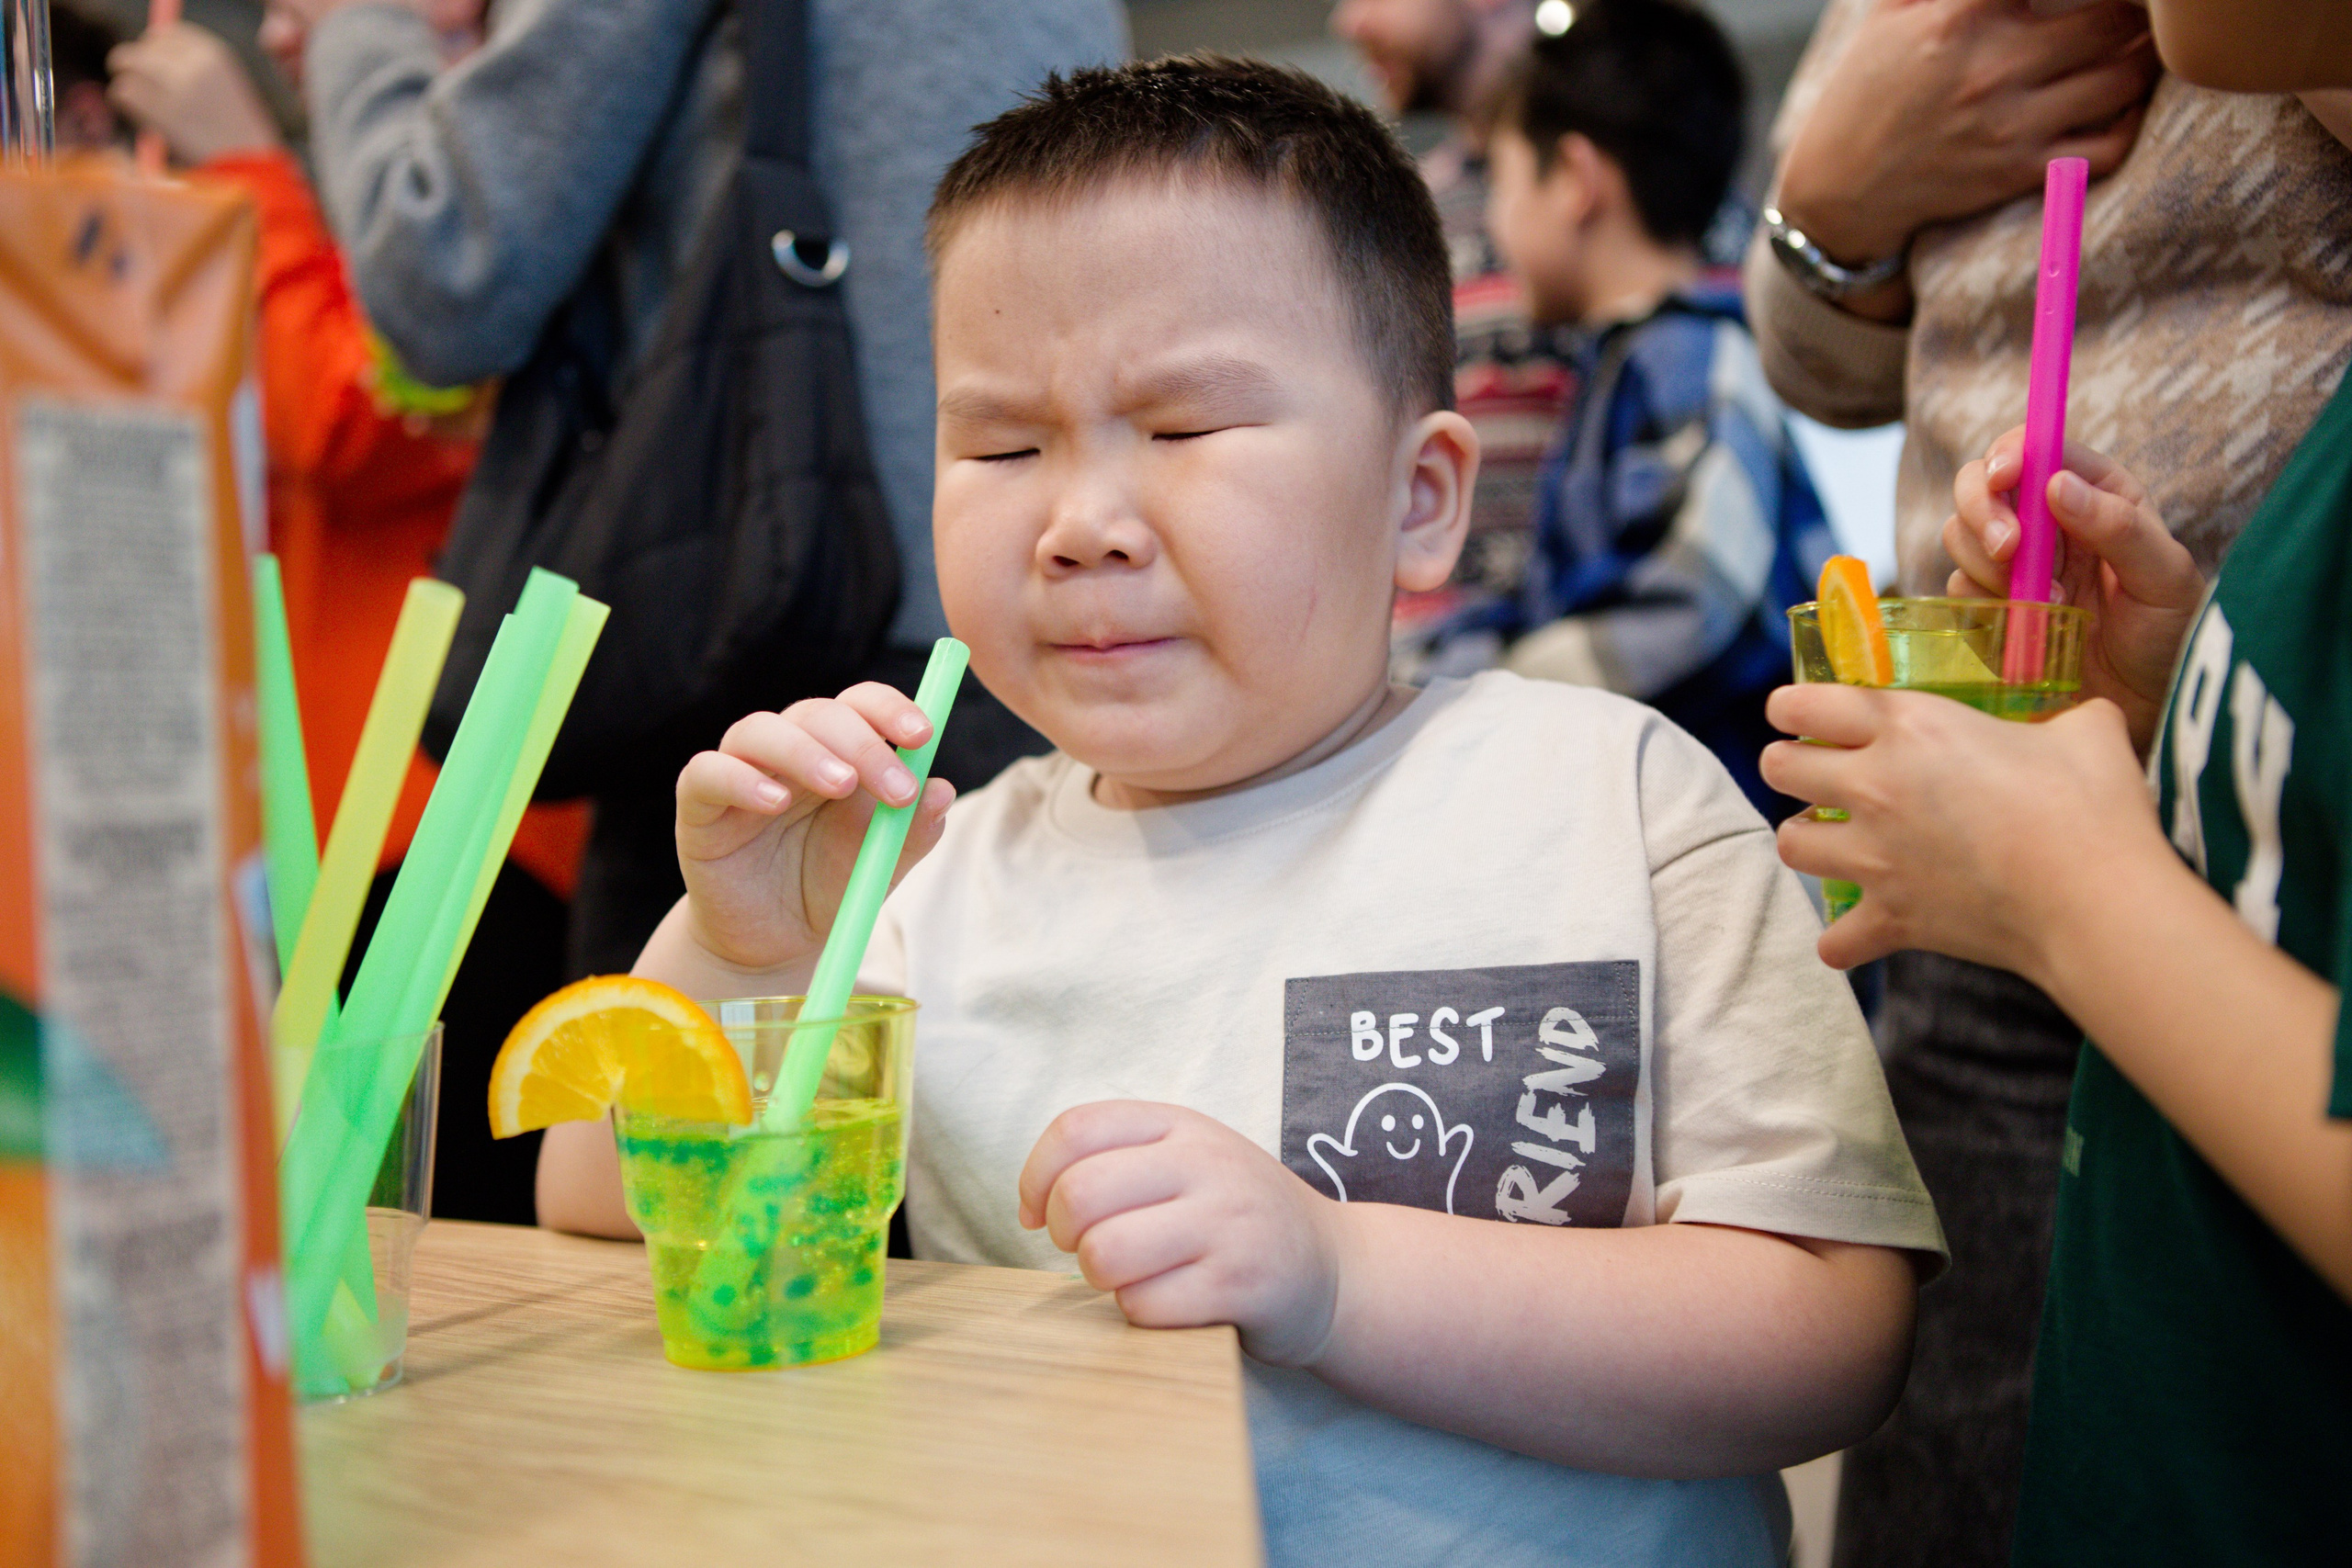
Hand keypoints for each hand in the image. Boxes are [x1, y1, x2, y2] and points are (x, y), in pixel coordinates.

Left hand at [107, 24, 280, 164]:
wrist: (253, 168)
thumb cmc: (238, 131)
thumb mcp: (226, 85)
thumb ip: (191, 64)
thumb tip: (146, 50)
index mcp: (215, 52)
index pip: (167, 32)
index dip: (155, 49)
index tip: (157, 68)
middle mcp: (195, 62)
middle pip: (142, 46)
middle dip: (138, 67)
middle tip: (149, 91)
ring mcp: (177, 86)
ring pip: (126, 64)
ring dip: (131, 84)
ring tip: (151, 108)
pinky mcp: (161, 110)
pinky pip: (122, 92)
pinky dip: (126, 105)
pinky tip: (147, 121)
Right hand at [672, 684, 953, 972]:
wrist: (773, 942)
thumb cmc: (828, 888)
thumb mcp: (880, 865)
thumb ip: (911, 831)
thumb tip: (942, 790)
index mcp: (838, 751)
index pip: (861, 705)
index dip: (891, 709)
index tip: (924, 735)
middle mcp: (788, 750)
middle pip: (818, 714)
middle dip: (863, 743)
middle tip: (895, 787)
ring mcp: (740, 771)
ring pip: (761, 730)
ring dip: (807, 751)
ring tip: (843, 785)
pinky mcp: (698, 804)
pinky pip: (708, 772)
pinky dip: (741, 780)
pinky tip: (774, 803)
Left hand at [1019, 1102, 1342, 1365]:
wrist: (1336, 1268)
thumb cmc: (1235, 1216)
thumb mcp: (1188, 1160)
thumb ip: (1113, 1160)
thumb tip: (1029, 1209)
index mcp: (1182, 1125)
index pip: (1075, 1130)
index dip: (1035, 1178)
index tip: (1037, 1214)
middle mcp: (1207, 1165)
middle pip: (1079, 1196)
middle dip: (1064, 1236)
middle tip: (1091, 1249)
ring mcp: (1228, 1224)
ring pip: (1104, 1256)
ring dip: (1103, 1280)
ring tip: (1134, 1276)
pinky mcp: (1241, 1285)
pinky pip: (1146, 1306)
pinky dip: (1142, 1314)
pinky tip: (1173, 1303)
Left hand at [1762, 687, 2169, 977]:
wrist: (2096, 898)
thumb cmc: (2091, 805)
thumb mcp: (2086, 729)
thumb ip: (2064, 718)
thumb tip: (2082, 723)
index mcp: (1908, 727)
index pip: (1807, 703)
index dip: (1791, 705)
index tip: (1795, 712)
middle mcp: (1875, 787)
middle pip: (1779, 768)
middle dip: (1789, 766)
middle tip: (1815, 773)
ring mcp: (1875, 858)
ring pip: (1790, 845)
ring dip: (1806, 840)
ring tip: (1833, 839)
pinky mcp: (1892, 918)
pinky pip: (1835, 940)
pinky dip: (1844, 939)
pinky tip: (1861, 930)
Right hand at [1776, 0, 2154, 318]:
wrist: (1837, 190)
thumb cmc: (1865, 91)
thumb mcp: (1888, 12)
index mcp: (1958, 17)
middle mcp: (1991, 68)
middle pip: (2111, 19)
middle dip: (2132, 9)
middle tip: (2137, 9)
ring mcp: (2010, 125)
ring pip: (2123, 78)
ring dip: (2141, 57)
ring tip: (2139, 44)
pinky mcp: (2020, 172)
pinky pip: (2108, 145)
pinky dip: (2128, 121)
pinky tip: (2120, 103)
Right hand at [1944, 427, 2204, 754]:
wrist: (2144, 708)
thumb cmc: (2168, 637)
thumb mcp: (2165, 578)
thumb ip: (2119, 526)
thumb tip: (2056, 484)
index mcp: (2094, 492)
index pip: (2035, 447)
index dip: (2010, 453)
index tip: (2006, 479)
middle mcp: (2045, 520)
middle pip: (1978, 482)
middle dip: (1982, 511)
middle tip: (2010, 551)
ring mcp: (2011, 563)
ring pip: (1958, 533)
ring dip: (1988, 566)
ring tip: (2046, 604)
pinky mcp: (1987, 605)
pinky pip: (1956, 588)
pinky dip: (1982, 605)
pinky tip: (2027, 626)